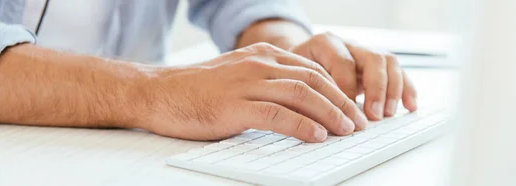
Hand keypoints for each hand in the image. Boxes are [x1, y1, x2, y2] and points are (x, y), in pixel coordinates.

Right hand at [127, 43, 367, 141]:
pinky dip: (302, 126)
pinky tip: (316, 136)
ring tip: (346, 130)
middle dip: (341, 102)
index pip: (311, 69)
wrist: (157, 93)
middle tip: (358, 122)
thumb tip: (298, 105)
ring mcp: (246, 83)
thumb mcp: (237, 77)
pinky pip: (277, 114)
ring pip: (301, 94)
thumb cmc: (196, 91)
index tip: (352, 107)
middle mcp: (258, 64)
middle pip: (313, 80)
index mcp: (261, 56)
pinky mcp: (234, 106)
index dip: (337, 89)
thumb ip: (266, 84)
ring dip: (330, 113)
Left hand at [289, 32, 417, 120]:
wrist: (299, 61)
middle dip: (375, 89)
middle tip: (373, 115)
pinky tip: (409, 107)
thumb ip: (304, 96)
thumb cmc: (295, 75)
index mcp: (325, 43)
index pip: (342, 61)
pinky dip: (407, 89)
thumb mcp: (293, 81)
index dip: (346, 87)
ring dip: (392, 90)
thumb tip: (317, 121)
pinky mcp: (377, 64)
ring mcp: (364, 52)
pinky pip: (398, 72)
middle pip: (371, 58)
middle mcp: (348, 44)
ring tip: (388, 114)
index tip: (345, 112)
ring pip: (388, 62)